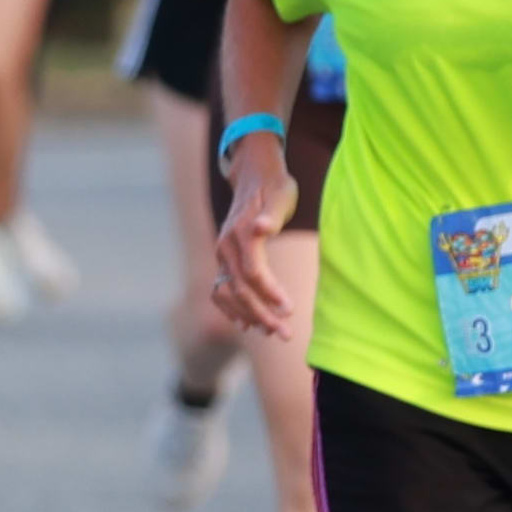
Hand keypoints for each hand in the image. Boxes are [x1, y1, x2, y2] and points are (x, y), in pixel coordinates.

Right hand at [212, 149, 301, 333]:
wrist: (254, 176)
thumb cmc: (274, 187)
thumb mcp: (280, 195)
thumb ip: (271, 215)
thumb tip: (262, 228)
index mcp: (241, 234)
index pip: (252, 273)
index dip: (270, 293)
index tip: (291, 310)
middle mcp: (225, 247)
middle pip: (240, 289)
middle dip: (262, 314)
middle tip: (286, 334)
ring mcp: (221, 255)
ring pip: (228, 294)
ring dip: (248, 316)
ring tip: (271, 332)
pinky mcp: (223, 260)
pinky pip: (221, 290)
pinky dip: (231, 309)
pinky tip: (246, 324)